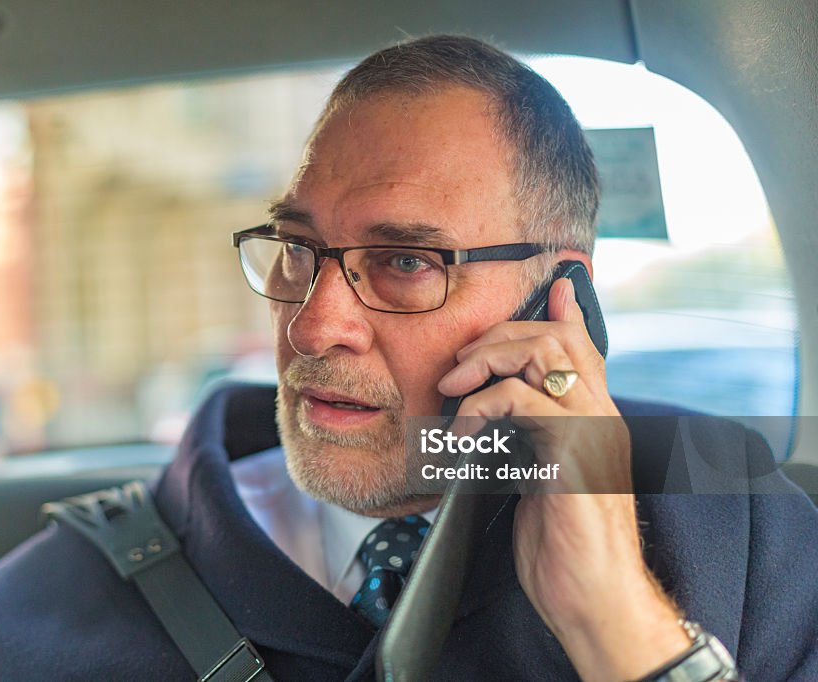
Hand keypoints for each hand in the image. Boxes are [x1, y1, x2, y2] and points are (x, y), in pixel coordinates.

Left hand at [438, 278, 690, 681]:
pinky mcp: (574, 456)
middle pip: (556, 339)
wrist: (596, 601)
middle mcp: (601, 417)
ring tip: (455, 390)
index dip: (563, 314)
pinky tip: (465, 437)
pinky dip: (482, 408)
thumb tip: (504, 422)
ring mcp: (592, 433)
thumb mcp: (545, 482)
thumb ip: (533, 442)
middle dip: (498, 338)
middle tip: (459, 368)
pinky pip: (524, 402)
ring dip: (488, 361)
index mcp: (596, 420)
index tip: (551, 288)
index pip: (583, 348)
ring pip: (544, 355)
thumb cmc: (566, 548)